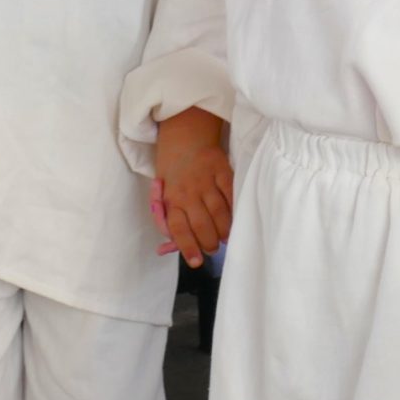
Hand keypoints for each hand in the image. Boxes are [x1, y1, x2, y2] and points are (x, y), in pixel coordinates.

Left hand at [151, 107, 231, 266]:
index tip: (196, 262)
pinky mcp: (222, 169)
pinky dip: (235, 208)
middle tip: (213, 248)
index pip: (178, 229)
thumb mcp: (163, 196)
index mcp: (171, 199)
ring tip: (225, 237)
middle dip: (209, 242)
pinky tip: (236, 218)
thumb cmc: (172, 174)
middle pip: (201, 224)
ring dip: (224, 230)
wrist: (184, 137)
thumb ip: (168, 222)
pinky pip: (231, 193)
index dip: (188, 247)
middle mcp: (187, 191)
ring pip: (218, 212)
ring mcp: (205, 180)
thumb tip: (167, 250)